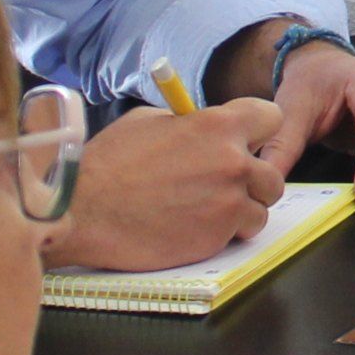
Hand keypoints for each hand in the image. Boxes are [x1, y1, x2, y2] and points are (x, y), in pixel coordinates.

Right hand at [51, 102, 285, 269]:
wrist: (82, 210)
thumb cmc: (108, 164)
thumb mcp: (149, 122)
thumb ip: (189, 123)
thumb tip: (206, 126)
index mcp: (217, 125)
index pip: (270, 118)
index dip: (256, 133)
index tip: (243, 144)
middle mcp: (233, 162)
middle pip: (272, 173)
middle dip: (251, 181)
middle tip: (222, 186)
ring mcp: (230, 201)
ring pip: (261, 207)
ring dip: (240, 210)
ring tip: (204, 209)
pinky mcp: (220, 235)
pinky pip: (241, 233)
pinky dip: (224, 233)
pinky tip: (194, 226)